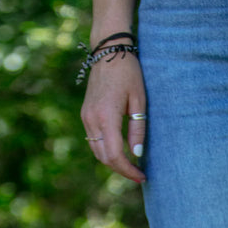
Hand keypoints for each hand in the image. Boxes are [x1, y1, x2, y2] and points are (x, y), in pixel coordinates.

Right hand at [81, 52, 146, 182]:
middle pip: (104, 158)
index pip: (115, 155)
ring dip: (113, 162)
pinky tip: (120, 151)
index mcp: (106, 117)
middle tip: (138, 175)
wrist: (108, 50)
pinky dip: (106, 151)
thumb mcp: (139, 100)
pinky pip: (94, 141)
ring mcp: (86, 117)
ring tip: (131, 166)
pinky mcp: (85, 114)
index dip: (128, 170)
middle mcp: (92, 119)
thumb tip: (137, 154)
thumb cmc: (128, 72)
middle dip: (121, 170)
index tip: (142, 176)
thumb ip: (137, 129)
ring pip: (97, 151)